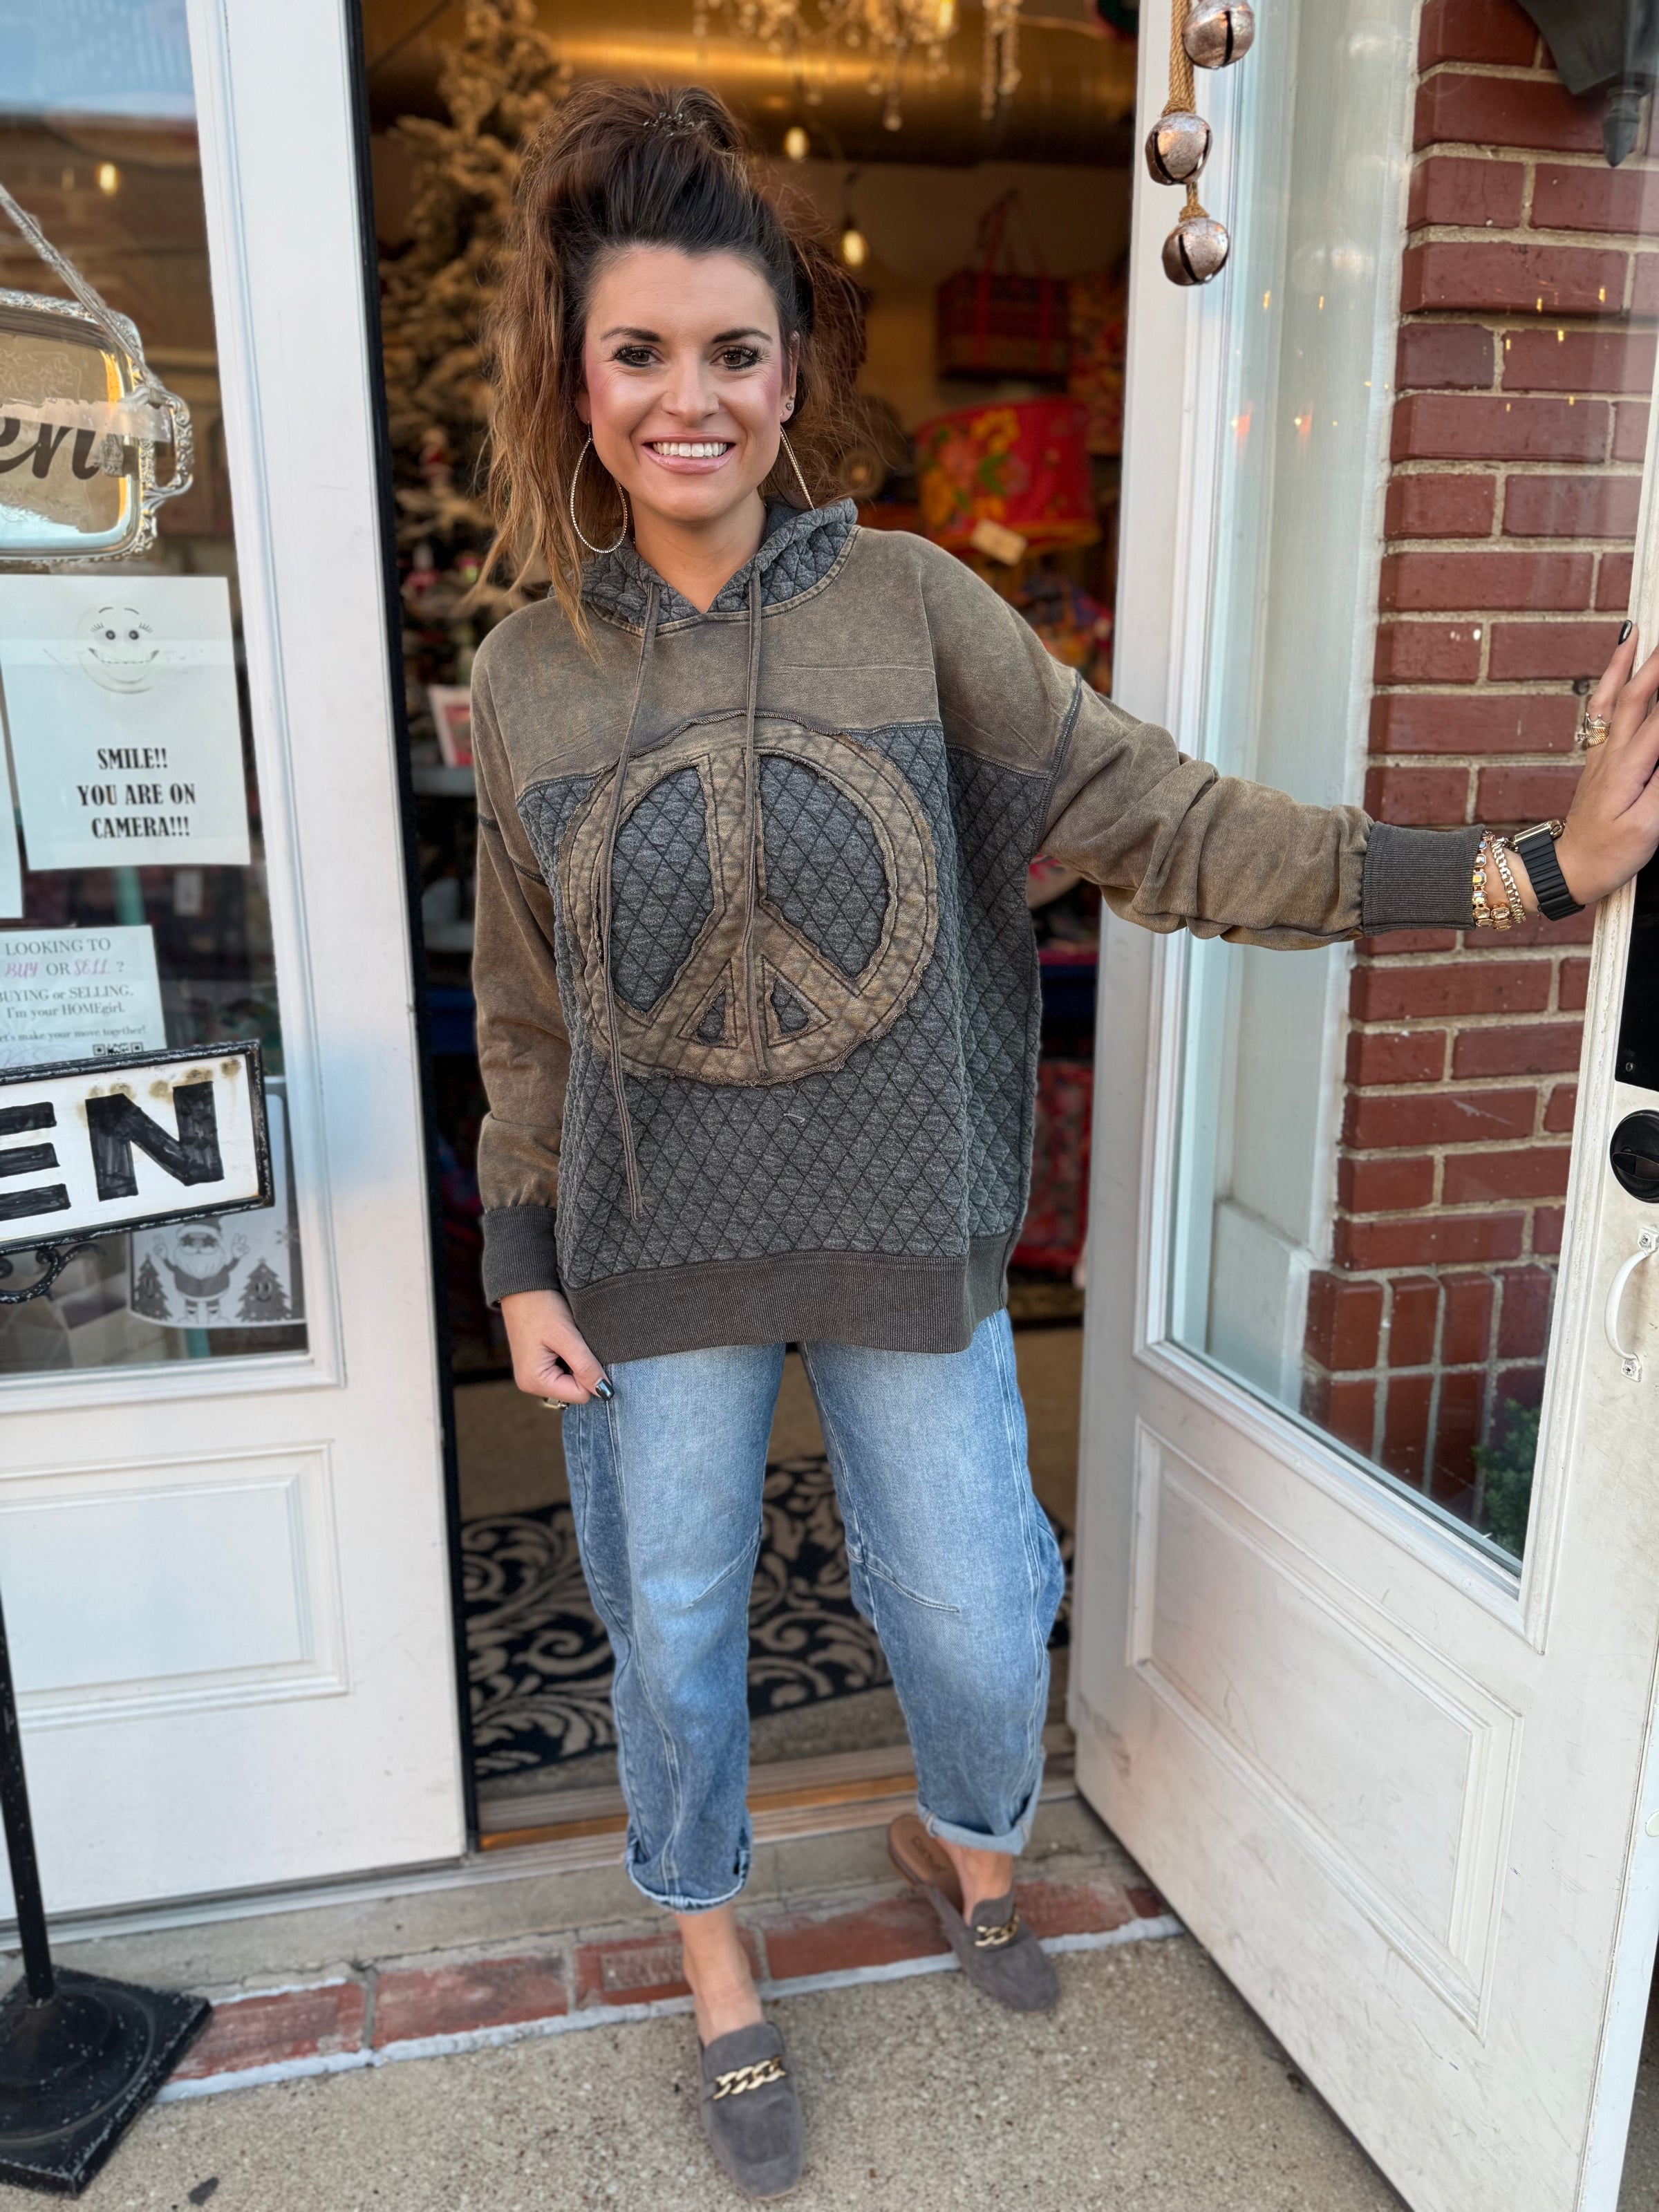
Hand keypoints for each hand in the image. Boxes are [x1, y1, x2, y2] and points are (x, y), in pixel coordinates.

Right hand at [499, 1288, 610, 1404]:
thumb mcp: (567, 1336)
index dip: (590, 1373)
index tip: (584, 1349)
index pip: (580, 1395)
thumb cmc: (541, 1307)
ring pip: (571, 1381)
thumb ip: (586, 1366)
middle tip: (574, 1343)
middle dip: (582, 1369)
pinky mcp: (536, 1367)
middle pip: (575, 1391)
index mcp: (535, 1381)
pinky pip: (562, 1372)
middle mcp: (530, 1384)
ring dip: (576, 1363)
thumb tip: (606, 1392)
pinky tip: (562, 1341)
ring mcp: (532, 1376)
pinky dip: (568, 1358)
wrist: (522, 1287)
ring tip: (567, 1340)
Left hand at [1554, 627, 1658, 906]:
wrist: (1568, 870)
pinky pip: (1603, 712)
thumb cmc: (1611, 854)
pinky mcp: (1597, 761)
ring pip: (1615, 698)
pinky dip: (1610, 684)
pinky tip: (1617, 669)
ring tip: (1636, 632)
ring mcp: (1602, 754)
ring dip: (1627, 663)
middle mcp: (1613, 753)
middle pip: (1640, 696)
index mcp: (1630, 767)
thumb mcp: (1648, 825)